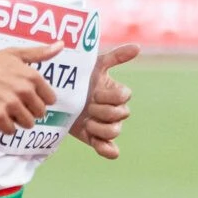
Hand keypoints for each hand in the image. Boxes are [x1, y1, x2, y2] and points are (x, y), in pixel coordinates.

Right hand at [0, 42, 62, 134]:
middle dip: (31, 110)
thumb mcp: (16, 53)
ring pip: (28, 124)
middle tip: (18, 104)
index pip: (50, 99)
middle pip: (40, 113)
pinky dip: (7, 127)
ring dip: (20, 120)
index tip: (30, 96)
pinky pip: (11, 131)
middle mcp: (24, 91)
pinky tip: (1, 117)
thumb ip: (40, 53)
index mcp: (32, 76)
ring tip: (9, 111)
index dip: (41, 99)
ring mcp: (11, 104)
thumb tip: (62, 45)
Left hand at [70, 43, 139, 159]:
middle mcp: (115, 110)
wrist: (59, 98)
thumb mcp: (95, 66)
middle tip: (88, 106)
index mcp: (116, 93)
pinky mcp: (95, 139)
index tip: (95, 92)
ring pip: (115, 131)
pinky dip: (108, 150)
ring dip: (101, 127)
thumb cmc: (80, 79)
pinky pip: (110, 150)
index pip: (124, 97)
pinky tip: (102, 147)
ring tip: (87, 122)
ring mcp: (106, 125)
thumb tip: (138, 47)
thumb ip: (116, 57)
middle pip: (120, 115)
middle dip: (103, 110)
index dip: (109, 96)